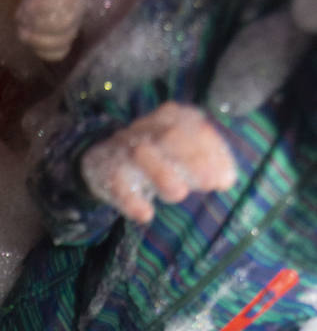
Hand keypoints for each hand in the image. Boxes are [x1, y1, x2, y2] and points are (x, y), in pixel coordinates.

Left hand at [15, 0, 85, 62]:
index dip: (41, 7)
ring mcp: (75, 24)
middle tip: (20, 18)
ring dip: (37, 40)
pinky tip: (31, 42)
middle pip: (64, 24)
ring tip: (22, 30)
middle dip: (37, 24)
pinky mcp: (66, 39)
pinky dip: (42, 52)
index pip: (63, 1)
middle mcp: (80, 6)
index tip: (24, 6)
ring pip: (63, 42)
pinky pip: (59, 53)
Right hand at [81, 102, 237, 223]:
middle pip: (171, 135)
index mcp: (172, 116)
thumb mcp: (181, 153)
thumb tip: (227, 179)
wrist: (103, 158)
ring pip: (142, 154)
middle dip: (193, 159)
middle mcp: (148, 127)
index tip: (226, 180)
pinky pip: (116, 181)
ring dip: (162, 173)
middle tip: (210, 184)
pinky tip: (145, 214)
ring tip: (178, 194)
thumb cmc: (155, 157)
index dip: (214, 152)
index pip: (196, 127)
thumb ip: (206, 162)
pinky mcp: (105, 168)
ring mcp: (124, 146)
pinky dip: (131, 199)